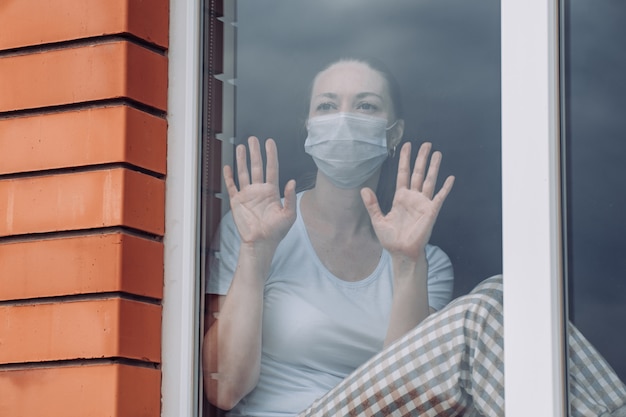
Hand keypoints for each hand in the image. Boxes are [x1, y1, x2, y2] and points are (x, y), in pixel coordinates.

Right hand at [224, 136, 296, 249]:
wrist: (261, 243)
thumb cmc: (276, 231)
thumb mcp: (289, 215)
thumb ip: (290, 198)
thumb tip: (292, 181)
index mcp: (272, 191)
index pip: (272, 168)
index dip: (271, 155)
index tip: (270, 142)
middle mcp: (259, 190)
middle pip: (257, 166)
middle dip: (255, 152)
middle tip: (253, 139)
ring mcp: (248, 195)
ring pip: (244, 172)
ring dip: (242, 160)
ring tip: (241, 147)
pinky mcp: (237, 201)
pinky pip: (232, 186)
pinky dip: (229, 176)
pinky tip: (228, 166)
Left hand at [361, 142, 453, 260]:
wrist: (401, 252)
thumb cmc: (391, 239)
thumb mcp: (378, 220)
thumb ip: (372, 205)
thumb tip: (363, 189)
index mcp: (400, 198)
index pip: (403, 174)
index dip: (404, 160)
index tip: (406, 146)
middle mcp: (413, 197)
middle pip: (418, 173)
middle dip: (421, 158)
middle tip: (426, 143)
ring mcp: (423, 203)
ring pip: (429, 181)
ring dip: (433, 167)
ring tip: (437, 153)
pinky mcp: (431, 211)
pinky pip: (440, 197)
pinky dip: (445, 188)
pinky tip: (450, 178)